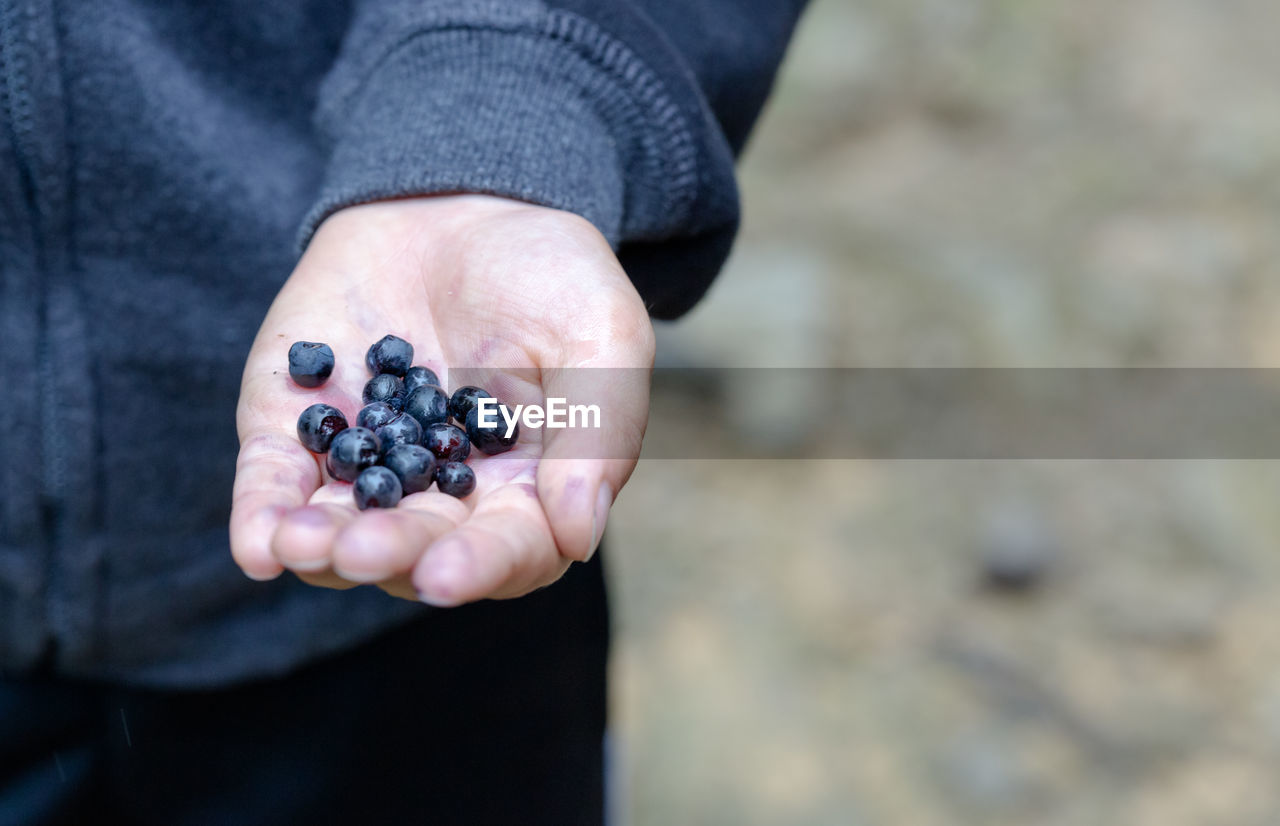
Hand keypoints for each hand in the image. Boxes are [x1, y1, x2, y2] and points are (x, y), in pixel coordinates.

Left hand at [228, 195, 653, 603]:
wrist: (464, 201)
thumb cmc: (551, 274)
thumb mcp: (602, 335)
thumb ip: (597, 431)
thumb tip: (579, 535)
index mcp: (528, 490)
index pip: (507, 548)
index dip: (477, 566)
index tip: (444, 575)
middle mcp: (445, 496)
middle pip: (417, 547)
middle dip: (389, 554)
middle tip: (362, 550)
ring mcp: (369, 465)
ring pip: (341, 530)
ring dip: (319, 548)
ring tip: (300, 543)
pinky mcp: (301, 427)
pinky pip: (278, 479)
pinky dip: (263, 512)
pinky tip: (256, 545)